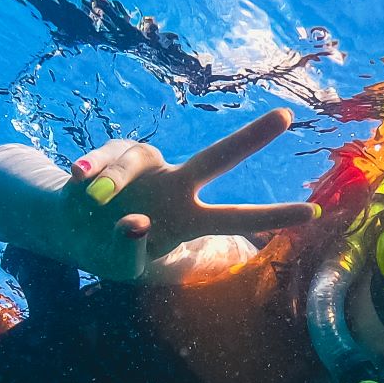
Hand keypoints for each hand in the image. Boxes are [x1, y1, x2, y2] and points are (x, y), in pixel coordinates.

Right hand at [65, 109, 319, 278]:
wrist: (68, 227)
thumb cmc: (108, 248)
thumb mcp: (121, 266)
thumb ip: (129, 252)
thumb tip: (134, 223)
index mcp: (188, 219)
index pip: (237, 216)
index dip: (273, 216)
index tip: (315, 212)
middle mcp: (175, 186)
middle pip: (216, 158)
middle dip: (250, 139)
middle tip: (287, 117)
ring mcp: (145, 167)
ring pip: (135, 162)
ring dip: (113, 181)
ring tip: (94, 198)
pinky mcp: (111, 155)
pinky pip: (102, 160)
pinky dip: (91, 170)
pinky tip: (80, 179)